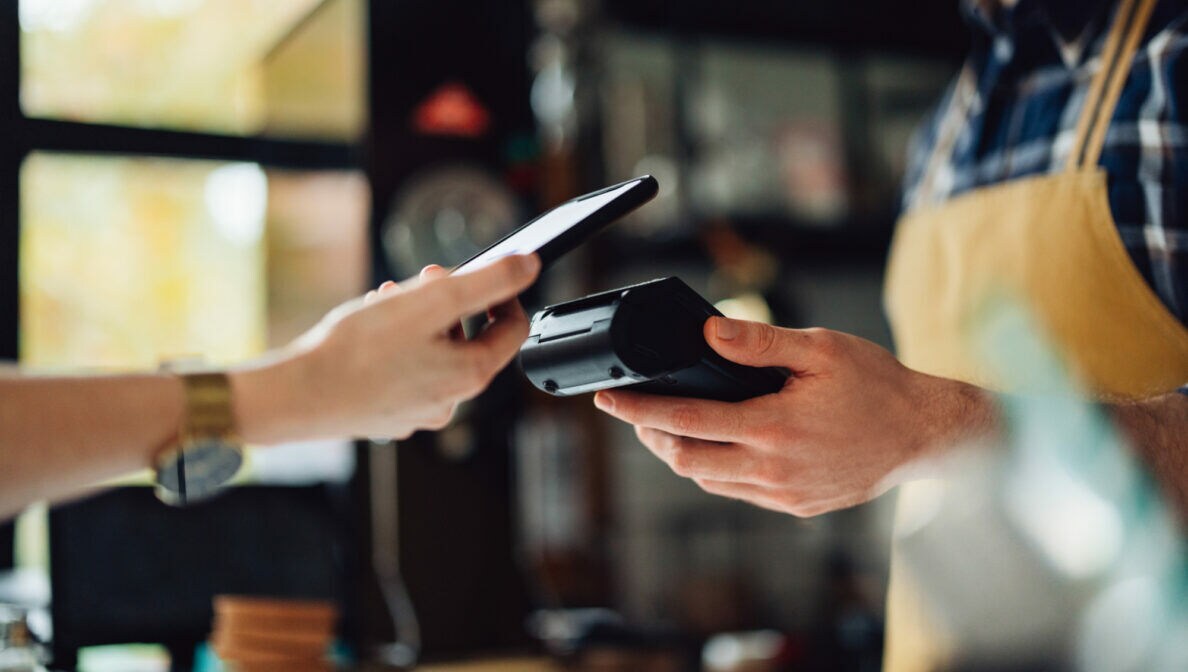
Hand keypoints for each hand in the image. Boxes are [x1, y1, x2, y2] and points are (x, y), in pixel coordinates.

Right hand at [233, 254, 539, 441]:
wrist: (298, 395)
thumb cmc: (358, 351)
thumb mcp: (432, 300)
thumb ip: (487, 281)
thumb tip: (528, 267)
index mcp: (470, 375)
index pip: (513, 330)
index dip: (503, 294)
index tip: (482, 274)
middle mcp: (450, 401)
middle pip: (469, 339)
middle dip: (449, 302)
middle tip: (421, 280)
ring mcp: (419, 411)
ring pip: (434, 352)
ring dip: (418, 318)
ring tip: (387, 299)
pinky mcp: (389, 413)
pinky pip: (407, 370)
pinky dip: (396, 344)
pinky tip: (368, 329)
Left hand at [593, 317, 997, 516]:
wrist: (926, 435)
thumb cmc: (879, 387)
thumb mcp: (821, 349)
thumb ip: (760, 343)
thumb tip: (707, 333)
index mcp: (774, 427)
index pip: (686, 420)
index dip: (639, 410)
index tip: (609, 399)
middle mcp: (774, 469)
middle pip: (685, 461)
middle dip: (650, 437)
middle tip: (633, 413)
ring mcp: (784, 493)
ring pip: (709, 481)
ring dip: (680, 455)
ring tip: (667, 426)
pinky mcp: (796, 506)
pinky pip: (738, 492)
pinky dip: (715, 469)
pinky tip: (714, 446)